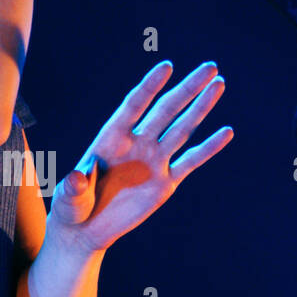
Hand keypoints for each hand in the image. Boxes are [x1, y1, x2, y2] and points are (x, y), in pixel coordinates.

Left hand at [48, 60, 233, 252]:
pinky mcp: (165, 182)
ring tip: (219, 83)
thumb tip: (78, 176)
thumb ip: (75, 185)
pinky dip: (208, 148)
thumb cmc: (72, 206)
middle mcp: (136, 143)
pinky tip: (226, 132)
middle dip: (187, 89)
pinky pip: (190, 162)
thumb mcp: (69, 196)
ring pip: (182, 129)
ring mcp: (153, 161)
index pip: (134, 105)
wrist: (86, 229)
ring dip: (201, 107)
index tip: (167, 67)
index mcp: (111, 138)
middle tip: (210, 68)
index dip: (150, 86)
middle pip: (165, 110)